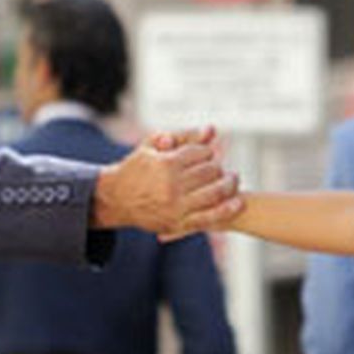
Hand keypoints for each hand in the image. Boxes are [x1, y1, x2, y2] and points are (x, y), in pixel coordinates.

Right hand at [91, 127, 241, 235]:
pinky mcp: (178, 223)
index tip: (206, 154)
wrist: (116, 200)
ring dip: (229, 185)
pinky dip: (227, 209)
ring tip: (233, 179)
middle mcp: (172, 185)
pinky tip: (238, 201)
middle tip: (220, 167)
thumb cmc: (135, 169)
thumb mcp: (152, 146)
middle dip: (218, 167)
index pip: (200, 153)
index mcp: (165, 164)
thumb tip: (212, 129)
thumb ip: (183, 135)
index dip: (206, 152)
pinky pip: (210, 217)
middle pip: (210, 172)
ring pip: (214, 193)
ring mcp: (175, 206)